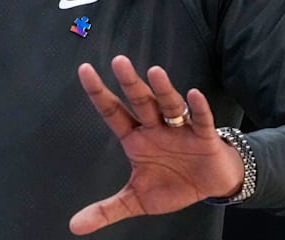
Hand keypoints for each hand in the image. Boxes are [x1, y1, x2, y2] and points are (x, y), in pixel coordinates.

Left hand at [70, 55, 243, 235]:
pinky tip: (193, 95)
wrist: (210, 186)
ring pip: (169, 105)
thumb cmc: (171, 184)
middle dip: (130, 83)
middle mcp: (155, 127)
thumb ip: (106, 210)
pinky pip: (200, 119)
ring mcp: (180, 129)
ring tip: (155, 72)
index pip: (113, 112)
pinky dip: (198, 108)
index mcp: (135, 138)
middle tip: (119, 61)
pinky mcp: (204, 136)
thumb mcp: (136, 200)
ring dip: (163, 90)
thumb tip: (74, 226)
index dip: (99, 93)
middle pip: (140, 102)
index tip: (84, 69)